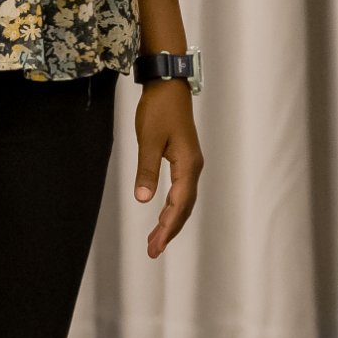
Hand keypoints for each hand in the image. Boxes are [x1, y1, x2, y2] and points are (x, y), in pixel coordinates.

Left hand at [133, 79, 205, 254]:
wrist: (168, 87)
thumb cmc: (159, 110)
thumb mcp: (148, 141)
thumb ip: (147, 171)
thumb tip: (144, 199)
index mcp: (188, 165)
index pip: (179, 204)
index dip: (167, 228)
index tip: (155, 246)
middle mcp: (194, 168)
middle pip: (184, 207)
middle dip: (169, 230)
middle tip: (153, 250)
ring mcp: (190, 164)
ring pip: (184, 201)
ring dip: (170, 221)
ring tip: (155, 239)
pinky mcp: (184, 160)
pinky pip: (181, 191)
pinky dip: (172, 207)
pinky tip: (162, 214)